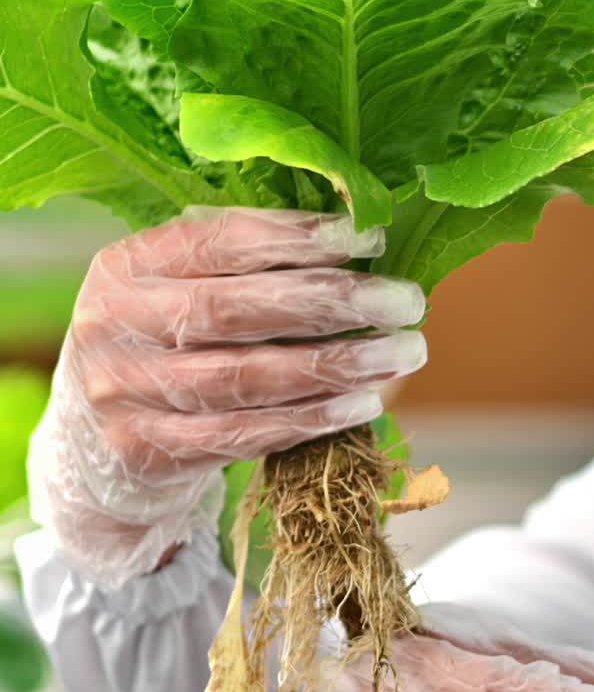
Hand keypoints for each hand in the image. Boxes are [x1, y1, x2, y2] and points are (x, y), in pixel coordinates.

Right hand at [28, 207, 425, 588]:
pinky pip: (245, 434)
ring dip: (338, 364)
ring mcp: (127, 393)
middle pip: (237, 309)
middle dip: (333, 302)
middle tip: (405, 301)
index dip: (297, 239)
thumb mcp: (173, 288)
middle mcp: (115, 325)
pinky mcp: (149, 452)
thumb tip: (354, 241)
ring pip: (248, 377)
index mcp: (125, 265)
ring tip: (403, 352)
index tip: (368, 240)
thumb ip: (240, 262)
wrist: (89, 444)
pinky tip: (363, 402)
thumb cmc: (161, 344)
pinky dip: (312, 418)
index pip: (219, 241)